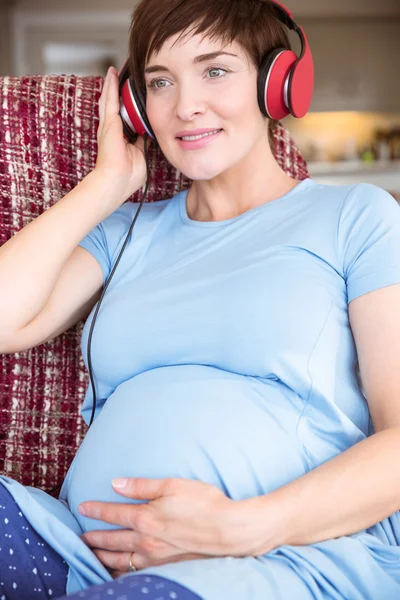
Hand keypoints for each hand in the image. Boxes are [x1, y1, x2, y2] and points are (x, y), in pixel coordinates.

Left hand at [78, 477, 241, 577]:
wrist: (228, 530)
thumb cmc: (203, 503)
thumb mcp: (172, 485)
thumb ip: (141, 486)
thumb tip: (116, 483)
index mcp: (145, 518)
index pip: (113, 514)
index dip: (95, 510)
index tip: (82, 507)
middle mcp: (146, 540)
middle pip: (112, 540)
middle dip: (94, 538)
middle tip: (81, 538)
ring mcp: (155, 556)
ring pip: (121, 560)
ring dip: (104, 556)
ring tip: (93, 554)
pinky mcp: (166, 566)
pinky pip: (136, 572)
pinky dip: (122, 572)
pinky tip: (119, 571)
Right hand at [94, 66, 148, 202]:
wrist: (117, 181)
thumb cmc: (128, 175)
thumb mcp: (141, 154)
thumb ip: (144, 142)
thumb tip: (150, 132)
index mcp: (120, 139)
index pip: (125, 118)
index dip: (128, 108)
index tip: (133, 97)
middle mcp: (112, 130)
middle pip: (114, 106)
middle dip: (117, 92)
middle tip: (120, 76)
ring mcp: (108, 125)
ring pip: (109, 100)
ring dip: (112, 85)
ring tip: (114, 71)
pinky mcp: (108, 122)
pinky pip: (110, 100)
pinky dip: (111, 86)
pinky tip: (112, 74)